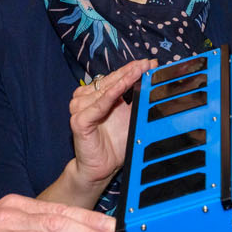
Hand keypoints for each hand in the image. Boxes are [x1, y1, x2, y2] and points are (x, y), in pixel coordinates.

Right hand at [39, 59, 154, 207]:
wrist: (102, 168)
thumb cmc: (116, 143)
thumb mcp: (132, 116)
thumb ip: (139, 98)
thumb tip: (153, 78)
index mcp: (96, 95)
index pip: (115, 77)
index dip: (131, 69)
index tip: (148, 63)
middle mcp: (85, 98)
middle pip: (110, 81)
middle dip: (130, 72)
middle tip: (146, 65)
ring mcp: (80, 108)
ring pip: (104, 90)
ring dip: (122, 81)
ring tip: (138, 73)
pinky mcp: (79, 121)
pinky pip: (98, 106)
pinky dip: (110, 96)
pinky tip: (121, 89)